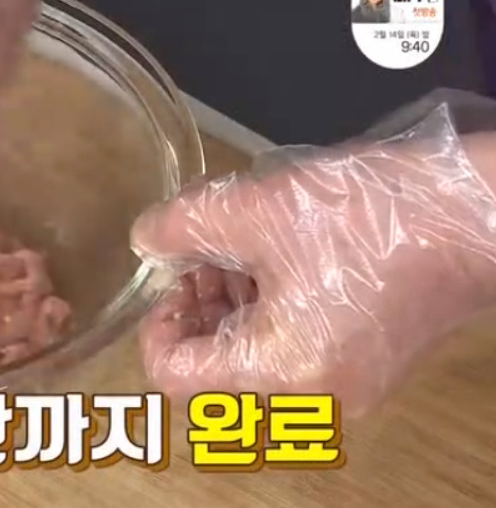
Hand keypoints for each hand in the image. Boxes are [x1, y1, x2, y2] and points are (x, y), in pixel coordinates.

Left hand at [131, 100, 495, 416]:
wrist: (480, 214)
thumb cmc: (373, 216)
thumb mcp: (258, 211)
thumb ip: (184, 227)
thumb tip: (144, 238)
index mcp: (281, 371)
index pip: (178, 379)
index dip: (158, 326)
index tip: (171, 278)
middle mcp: (313, 397)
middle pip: (216, 376)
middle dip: (196, 315)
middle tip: (200, 259)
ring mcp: (346, 386)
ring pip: (255, 365)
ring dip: (230, 312)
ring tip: (235, 252)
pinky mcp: (369, 364)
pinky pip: (296, 355)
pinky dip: (270, 315)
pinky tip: (274, 263)